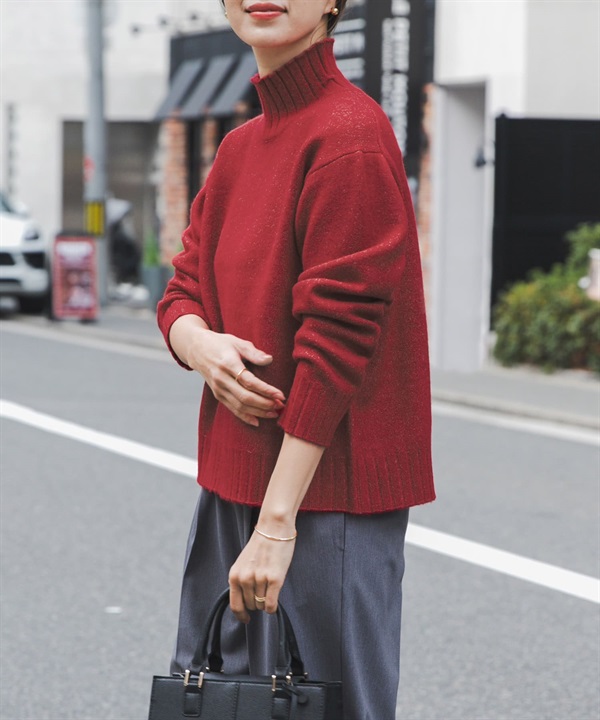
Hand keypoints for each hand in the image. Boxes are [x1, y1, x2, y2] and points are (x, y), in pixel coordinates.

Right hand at [171, 318, 285, 426]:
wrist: (197, 349)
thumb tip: (269, 360)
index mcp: (228, 364)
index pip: (249, 381)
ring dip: (258, 412)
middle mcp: (221, 379)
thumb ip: (253, 352)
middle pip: (245, 397)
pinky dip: (245, 417)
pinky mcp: (217, 395)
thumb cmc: (220, 344)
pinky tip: (258, 421)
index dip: (266, 390)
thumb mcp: (237, 342)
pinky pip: (232, 409)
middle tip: (280, 405)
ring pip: (240, 406)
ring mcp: (218, 389)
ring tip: (274, 413)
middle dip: (265, 404)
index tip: (280, 394)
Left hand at [228, 525, 295, 622]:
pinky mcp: (275, 579)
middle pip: (250, 605)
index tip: (246, 619)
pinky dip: (272, 607)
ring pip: (261, 605)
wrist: (274, 529)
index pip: (235, 605)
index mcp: (234, 575)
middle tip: (263, 593)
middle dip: (256, 603)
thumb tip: (246, 601)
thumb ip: (242, 580)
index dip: (241, 615)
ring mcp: (259, 579)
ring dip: (266, 602)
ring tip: (270, 589)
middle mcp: (245, 579)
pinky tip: (274, 602)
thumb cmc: (261, 545)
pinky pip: (271, 604)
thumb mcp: (243, 563)